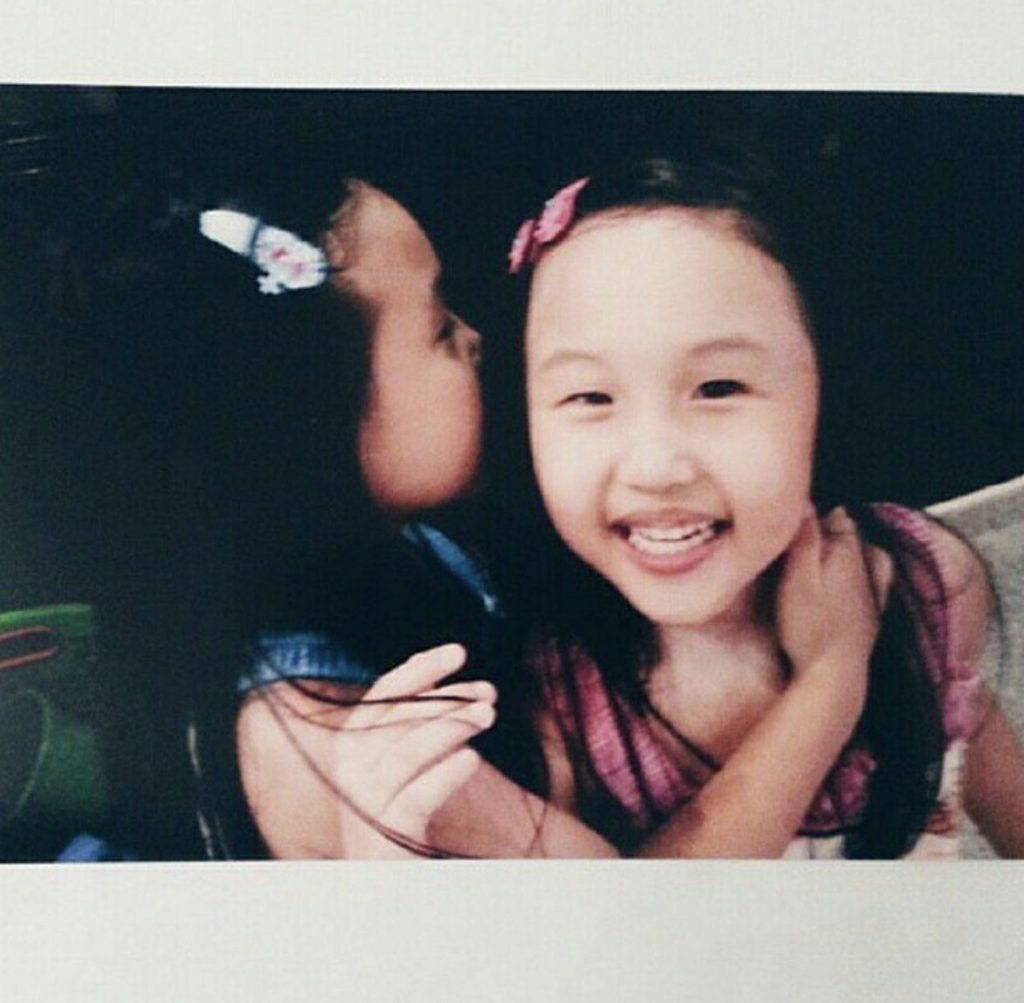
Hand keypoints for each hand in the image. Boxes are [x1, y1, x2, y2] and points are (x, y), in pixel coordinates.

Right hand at [333, 643, 495, 857]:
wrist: (381, 887)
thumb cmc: (398, 815)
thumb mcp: (403, 763)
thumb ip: (413, 723)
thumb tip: (442, 676)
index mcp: (352, 744)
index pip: (385, 694)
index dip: (421, 669)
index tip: (459, 652)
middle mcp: (350, 769)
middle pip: (397, 718)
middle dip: (447, 698)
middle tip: (490, 692)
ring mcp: (365, 802)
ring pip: (406, 753)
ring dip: (451, 727)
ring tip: (489, 715)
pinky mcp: (385, 835)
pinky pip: (416, 797)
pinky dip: (444, 774)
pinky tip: (472, 760)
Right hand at [775, 507, 892, 700]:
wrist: (835, 674)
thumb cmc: (810, 628)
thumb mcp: (796, 579)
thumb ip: (803, 540)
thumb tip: (805, 502)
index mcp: (846, 551)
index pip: (832, 514)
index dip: (809, 512)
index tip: (788, 514)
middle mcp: (865, 565)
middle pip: (848, 530)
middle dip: (826, 525)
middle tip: (798, 530)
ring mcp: (872, 588)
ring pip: (862, 551)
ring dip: (844, 544)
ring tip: (821, 547)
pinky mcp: (871, 609)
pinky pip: (873, 575)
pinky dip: (862, 567)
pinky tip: (849, 572)